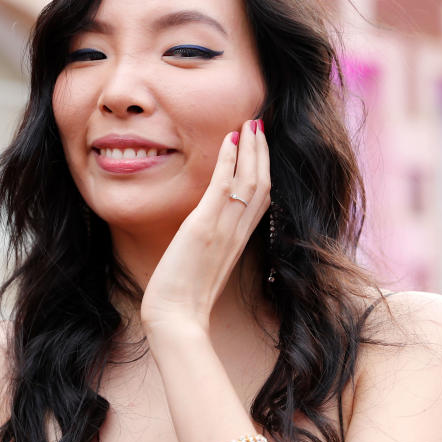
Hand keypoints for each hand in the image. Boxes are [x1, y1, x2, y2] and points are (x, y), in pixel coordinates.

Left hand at [140, 118, 270, 334]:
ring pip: (250, 181)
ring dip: (251, 148)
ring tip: (251, 122)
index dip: (264, 169)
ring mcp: (223, 229)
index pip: (261, 199)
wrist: (177, 319)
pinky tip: (229, 139)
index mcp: (239, 242)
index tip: (260, 147)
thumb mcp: (204, 267)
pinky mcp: (204, 228)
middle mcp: (237, 233)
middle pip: (262, 184)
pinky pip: (223, 187)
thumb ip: (211, 246)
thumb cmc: (184, 300)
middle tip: (259, 123)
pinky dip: (229, 160)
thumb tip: (204, 234)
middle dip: (262, 151)